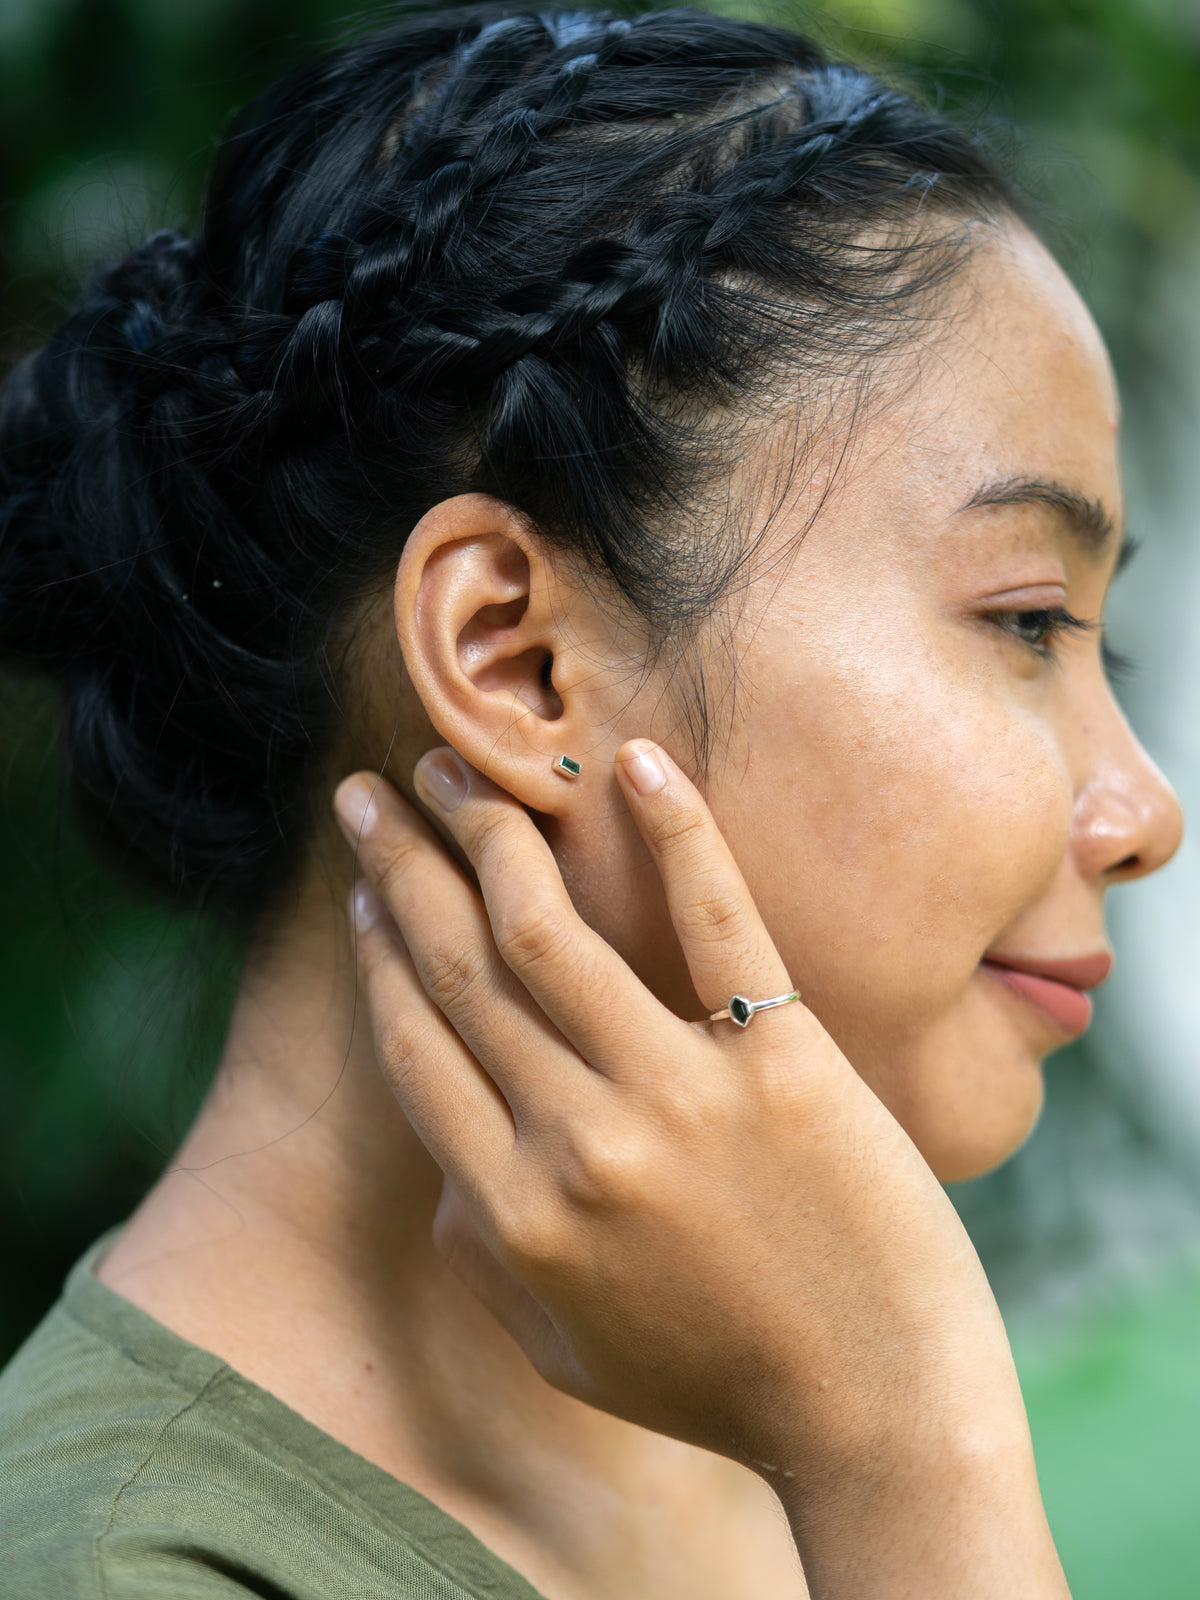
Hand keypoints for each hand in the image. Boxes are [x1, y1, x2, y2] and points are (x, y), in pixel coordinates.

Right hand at [333, 740, 1067, 1595]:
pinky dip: (675, 830)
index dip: (381, 951)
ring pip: (550, 929)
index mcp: (515, 1209)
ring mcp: (681, 1094)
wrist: (878, 1418)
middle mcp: (578, 1140)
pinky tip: (635, 760)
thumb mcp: (560, 1345)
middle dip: (402, 865)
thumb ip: (483, 1251)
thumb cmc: (716, 1384)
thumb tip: (445, 1158)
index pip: (417, 1044)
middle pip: (461, 966)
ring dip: (490, 830)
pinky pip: (717, 920)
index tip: (370, 890)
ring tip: (458, 766)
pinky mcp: (784, 1061)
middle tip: (370, 791)